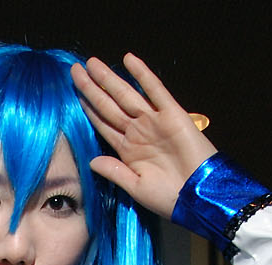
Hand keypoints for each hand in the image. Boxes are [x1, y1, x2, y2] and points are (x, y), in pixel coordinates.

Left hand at [71, 53, 217, 218]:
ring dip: (109, 79)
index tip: (73, 93)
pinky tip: (128, 60)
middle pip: (109, 106)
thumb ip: (114, 172)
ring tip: (91, 63)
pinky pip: (155, 91)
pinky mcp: (172, 115)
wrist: (198, 197)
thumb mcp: (136, 187)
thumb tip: (92, 161)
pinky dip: (142, 75)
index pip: (103, 123)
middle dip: (91, 88)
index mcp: (127, 149)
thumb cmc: (169, 197)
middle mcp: (138, 131)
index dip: (87, 108)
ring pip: (126, 95)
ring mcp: (154, 121)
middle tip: (74, 70)